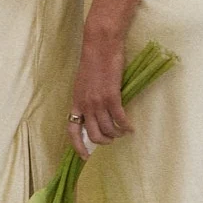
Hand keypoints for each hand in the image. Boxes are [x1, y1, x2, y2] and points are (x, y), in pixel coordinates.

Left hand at [69, 24, 130, 159]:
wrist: (100, 45)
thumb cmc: (93, 61)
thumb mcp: (83, 84)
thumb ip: (86, 100)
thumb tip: (92, 116)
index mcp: (76, 101)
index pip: (72, 130)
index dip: (78, 146)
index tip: (85, 156)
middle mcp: (85, 105)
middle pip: (93, 134)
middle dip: (104, 141)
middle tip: (111, 139)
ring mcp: (98, 102)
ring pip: (108, 129)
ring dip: (117, 134)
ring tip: (122, 132)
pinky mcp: (112, 96)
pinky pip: (120, 119)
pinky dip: (126, 126)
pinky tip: (130, 127)